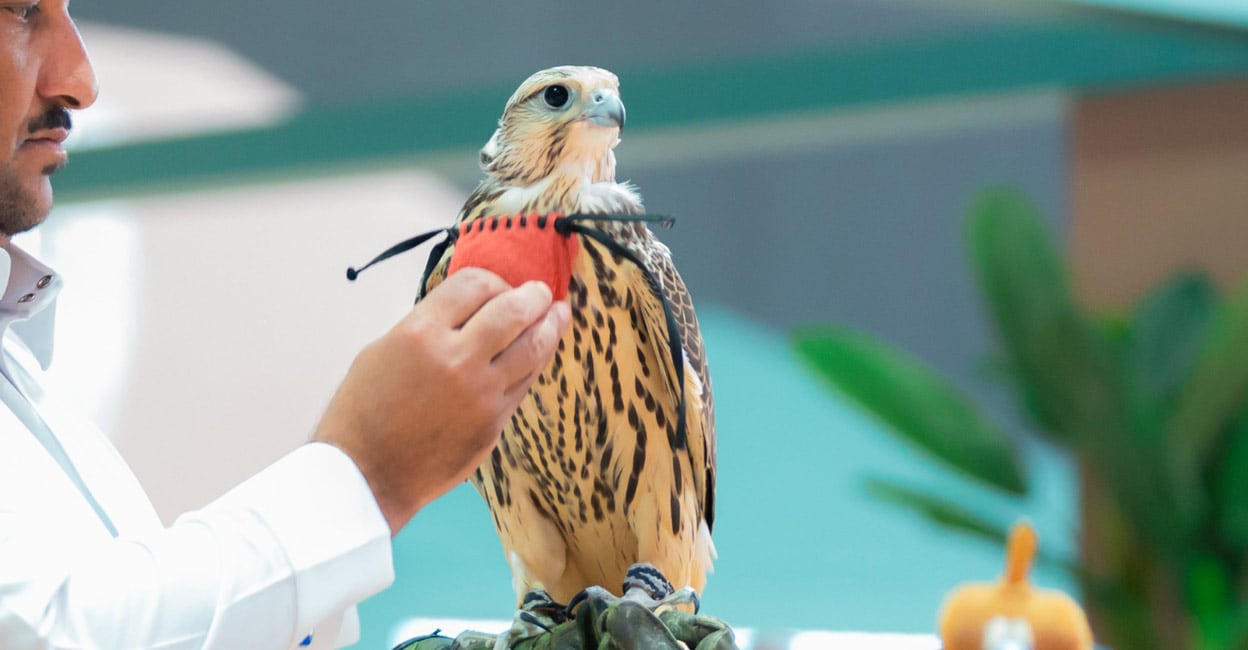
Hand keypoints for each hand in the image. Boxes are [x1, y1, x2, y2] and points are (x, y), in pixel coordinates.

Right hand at [313, 268, 570, 534]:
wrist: (366, 474)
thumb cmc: (364, 412)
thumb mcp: (383, 350)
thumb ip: (428, 326)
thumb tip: (468, 313)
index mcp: (420, 332)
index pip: (474, 285)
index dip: (493, 281)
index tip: (497, 288)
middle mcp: (456, 358)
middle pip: (513, 310)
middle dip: (534, 296)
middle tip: (542, 292)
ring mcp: (480, 393)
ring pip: (533, 347)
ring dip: (550, 325)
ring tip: (558, 314)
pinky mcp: (494, 422)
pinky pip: (525, 382)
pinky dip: (536, 362)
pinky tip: (540, 352)